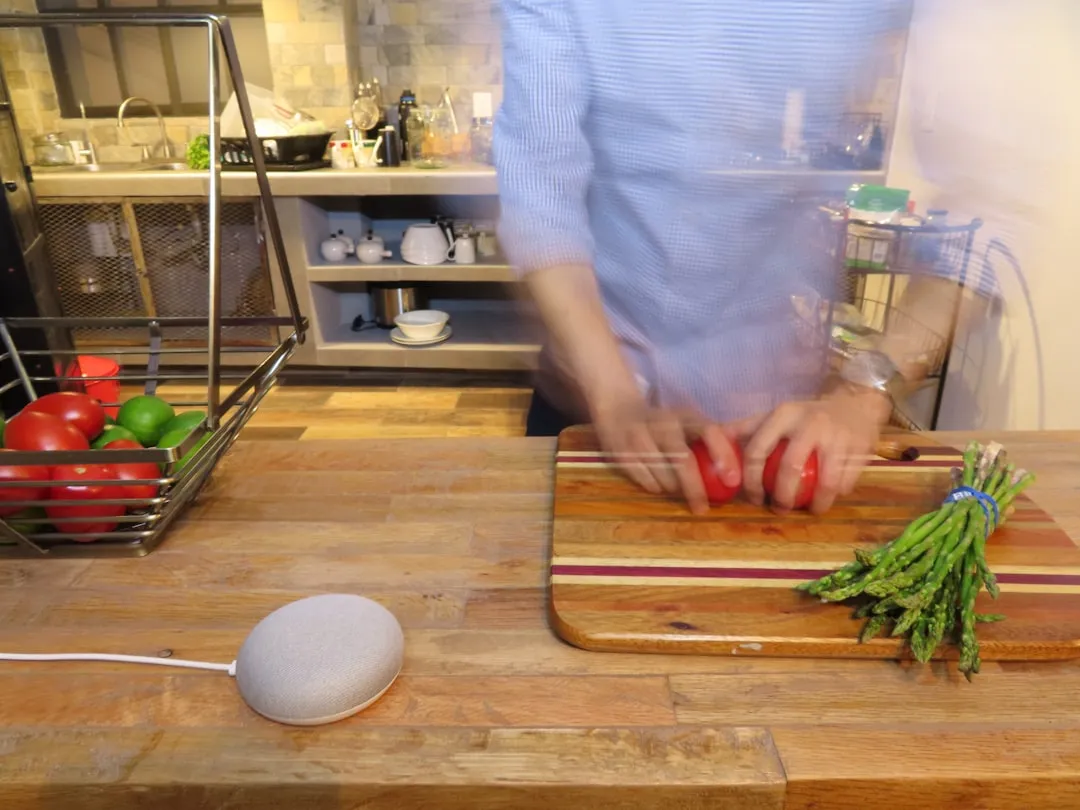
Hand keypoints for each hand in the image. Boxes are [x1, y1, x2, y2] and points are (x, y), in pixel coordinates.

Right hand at [593, 398, 740, 515]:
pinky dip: (656, 488)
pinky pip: (646, 482)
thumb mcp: (688, 421)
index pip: (709, 431)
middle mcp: (663, 424)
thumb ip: (716, 437)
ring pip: (663, 476)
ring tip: (678, 491)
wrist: (618, 410)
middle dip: (695, 488)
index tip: (733, 481)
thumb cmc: (665, 423)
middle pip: (683, 460)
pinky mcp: (622, 453)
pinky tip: (659, 484)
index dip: (723, 455)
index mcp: (685, 415)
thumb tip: (749, 460)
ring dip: (675, 490)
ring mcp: (640, 438)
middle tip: (703, 508)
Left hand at [738, 386, 889, 514]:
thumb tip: (712, 438)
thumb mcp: (777, 415)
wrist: (855, 402)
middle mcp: (809, 422)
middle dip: (782, 496)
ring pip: (824, 481)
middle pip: (789, 468)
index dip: (751, 481)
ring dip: (815, 503)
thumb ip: (746, 428)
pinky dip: (835, 495)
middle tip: (779, 509)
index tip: (753, 498)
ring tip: (809, 510)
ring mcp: (837, 435)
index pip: (757, 450)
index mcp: (783, 414)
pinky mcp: (860, 447)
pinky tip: (828, 498)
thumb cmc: (806, 416)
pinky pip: (845, 481)